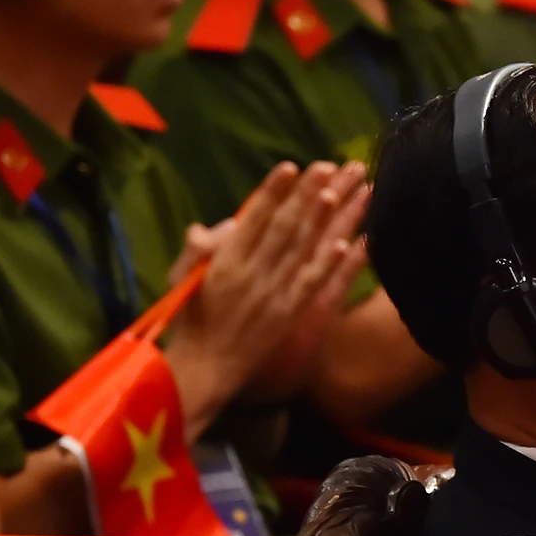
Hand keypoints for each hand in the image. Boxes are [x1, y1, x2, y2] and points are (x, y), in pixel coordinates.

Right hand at [161, 161, 369, 431]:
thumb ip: (198, 251)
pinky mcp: (293, 312)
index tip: (291, 167)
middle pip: (286, 227)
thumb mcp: (182, 281)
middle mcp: (254, 273)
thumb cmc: (190, 319)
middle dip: (307, 196)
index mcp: (225, 262)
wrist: (205, 368)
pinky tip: (353, 242)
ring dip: (326, 220)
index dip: (273, 192)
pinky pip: (317, 284)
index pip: (253, 219)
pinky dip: (334, 263)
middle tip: (329, 167)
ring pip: (305, 249)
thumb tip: (211, 226)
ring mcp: (276, 293)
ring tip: (344, 192)